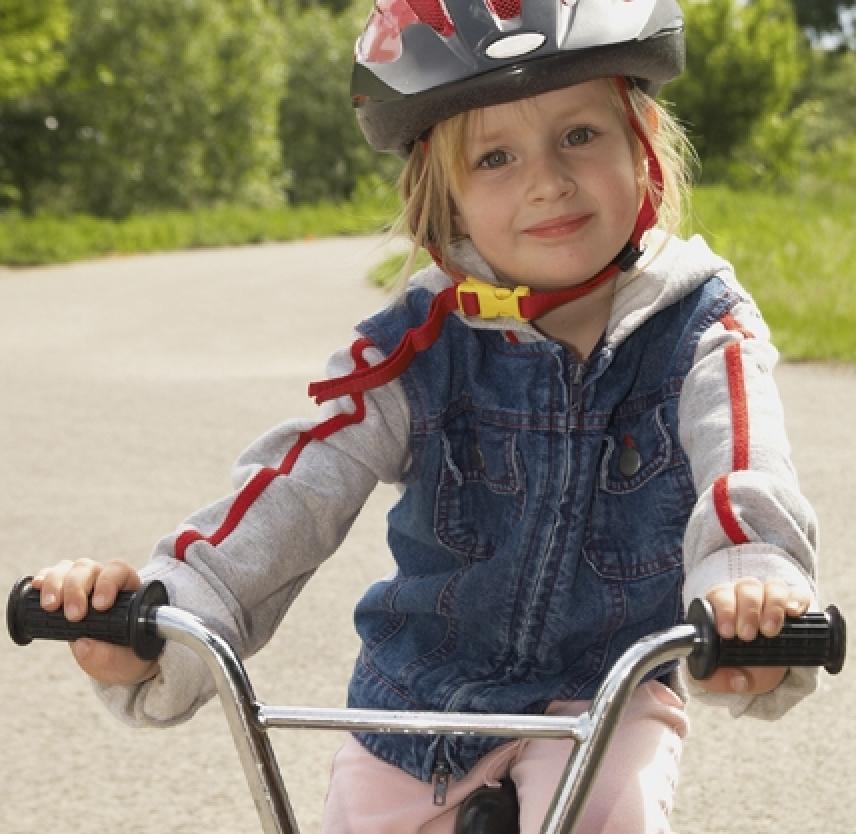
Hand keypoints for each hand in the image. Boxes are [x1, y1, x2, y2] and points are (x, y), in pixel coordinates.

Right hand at [31, 559, 158, 685]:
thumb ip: (110, 657)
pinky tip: (37, 587)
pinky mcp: (62, 592)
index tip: (100, 606)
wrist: (117, 660)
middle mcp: (104, 580)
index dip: (108, 583)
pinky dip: (44, 579)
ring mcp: (82, 584)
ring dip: (56, 584)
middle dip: (77, 589)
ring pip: (68, 569)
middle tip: (73, 616)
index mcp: (127, 590)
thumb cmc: (127, 656)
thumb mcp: (127, 663)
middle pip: (88, 569)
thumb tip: (83, 644)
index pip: (118, 572)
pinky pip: (50, 576)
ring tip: (50, 607)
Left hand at [698, 577, 810, 694]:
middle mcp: (745, 596)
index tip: (727, 633)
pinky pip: (798, 594)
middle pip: (747, 589)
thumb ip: (720, 681)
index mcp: (722, 607)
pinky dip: (796, 601)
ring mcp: (770, 597)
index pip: (720, 596)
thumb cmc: (741, 663)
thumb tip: (737, 682)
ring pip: (771, 588)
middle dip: (747, 612)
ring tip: (770, 631)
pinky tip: (793, 613)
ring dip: (771, 607)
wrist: (765, 666)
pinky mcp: (794, 603)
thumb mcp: (728, 675)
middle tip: (748, 635)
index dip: (724, 610)